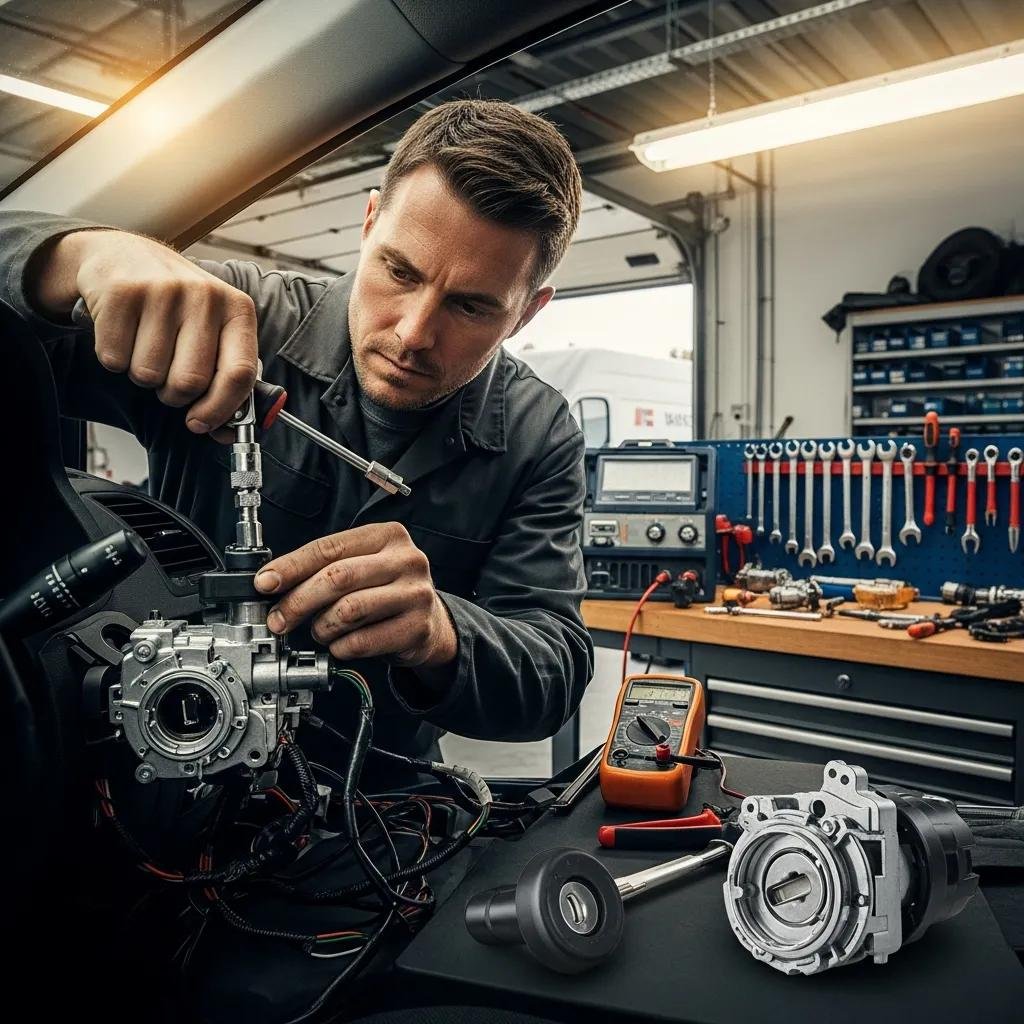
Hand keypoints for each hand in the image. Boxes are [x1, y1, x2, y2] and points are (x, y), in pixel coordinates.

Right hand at [32, 229, 257, 433]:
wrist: (124, 256)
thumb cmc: (177, 306)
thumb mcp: (213, 332)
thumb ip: (225, 380)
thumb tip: (227, 433)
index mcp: (237, 309)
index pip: (239, 374)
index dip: (221, 409)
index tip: (201, 424)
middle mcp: (205, 295)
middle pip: (190, 382)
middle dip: (174, 394)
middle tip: (167, 378)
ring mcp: (163, 290)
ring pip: (149, 375)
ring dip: (143, 376)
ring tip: (145, 346)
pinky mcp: (121, 292)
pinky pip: (114, 359)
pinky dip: (114, 359)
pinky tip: (123, 333)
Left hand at [253, 523, 457, 668]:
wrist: (430, 623)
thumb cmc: (385, 591)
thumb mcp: (360, 566)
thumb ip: (324, 568)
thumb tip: (272, 582)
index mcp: (387, 536)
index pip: (330, 548)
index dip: (291, 566)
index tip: (265, 583)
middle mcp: (406, 560)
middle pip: (337, 578)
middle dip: (298, 601)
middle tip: (278, 619)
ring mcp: (416, 594)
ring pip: (348, 610)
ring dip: (322, 626)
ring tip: (320, 631)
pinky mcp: (418, 627)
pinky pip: (363, 641)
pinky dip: (341, 647)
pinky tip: (341, 645)